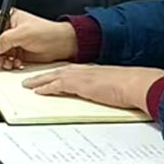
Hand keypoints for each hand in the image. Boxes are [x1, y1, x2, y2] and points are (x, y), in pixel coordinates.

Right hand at [0, 9, 77, 67]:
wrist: (62, 44)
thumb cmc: (47, 32)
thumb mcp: (25, 33)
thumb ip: (7, 38)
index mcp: (8, 18)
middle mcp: (8, 30)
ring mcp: (12, 42)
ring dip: (1, 60)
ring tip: (7, 63)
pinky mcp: (17, 52)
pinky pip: (6, 60)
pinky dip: (8, 64)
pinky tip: (15, 64)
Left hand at [22, 64, 163, 112]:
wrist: (136, 84)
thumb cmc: (130, 86)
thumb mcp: (113, 85)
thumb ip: (103, 87)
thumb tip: (102, 93)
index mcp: (91, 70)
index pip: (68, 70)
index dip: (55, 74)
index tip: (46, 77)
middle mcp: (84, 70)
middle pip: (57, 71)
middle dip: (42, 75)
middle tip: (28, 80)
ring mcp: (81, 76)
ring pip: (54, 76)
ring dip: (39, 80)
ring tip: (27, 84)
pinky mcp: (80, 84)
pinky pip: (58, 85)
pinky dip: (47, 88)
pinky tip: (38, 91)